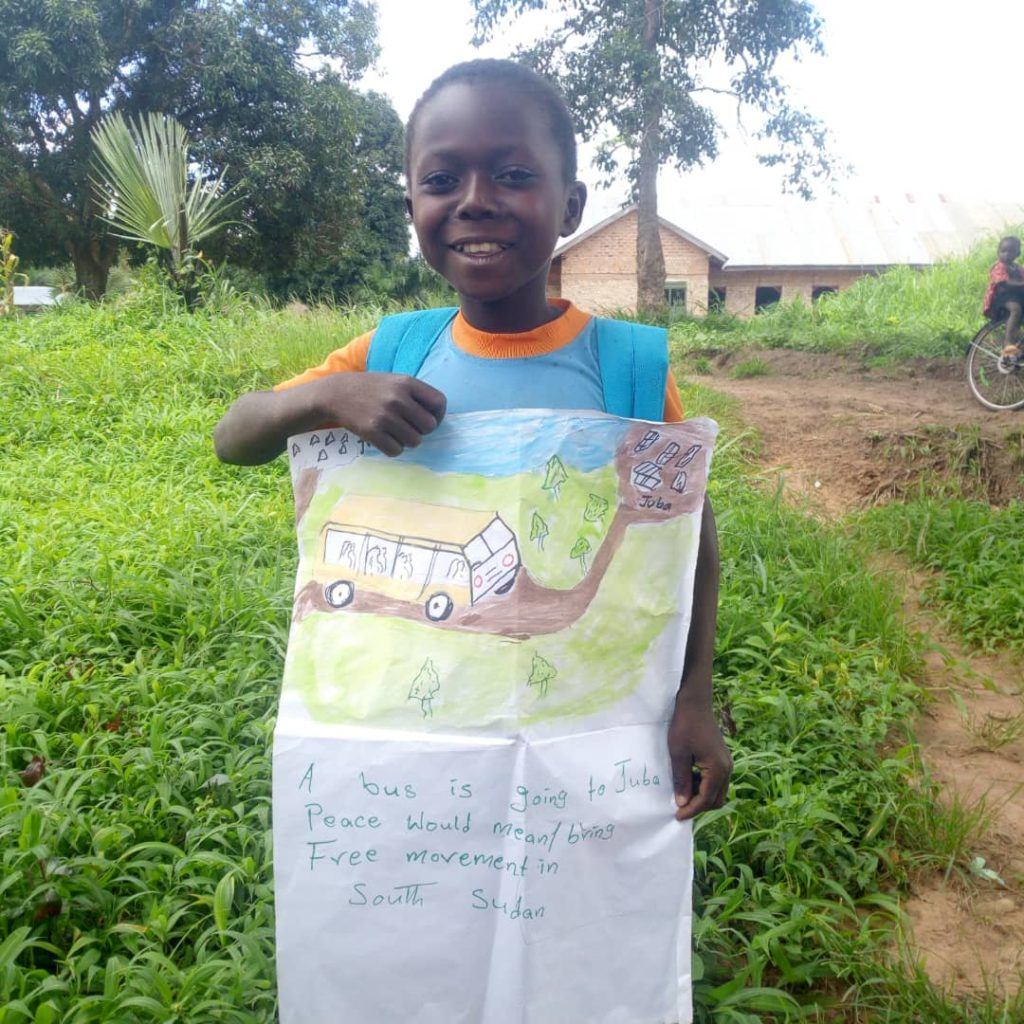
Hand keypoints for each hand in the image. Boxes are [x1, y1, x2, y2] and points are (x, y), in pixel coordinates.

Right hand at [310, 372, 446, 456]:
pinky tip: (385, 439)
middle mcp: (398, 398)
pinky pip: (397, 451)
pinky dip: (393, 448)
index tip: (429, 419)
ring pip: (415, 441)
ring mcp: (385, 415)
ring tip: (395, 432)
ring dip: (407, 441)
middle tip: (409, 427)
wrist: (336, 393)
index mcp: (407, 382)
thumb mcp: (395, 381)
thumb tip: (437, 418)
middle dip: (422, 430)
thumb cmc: (371, 388)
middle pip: (429, 426)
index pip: (439, 403)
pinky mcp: (372, 431)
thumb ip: (416, 395)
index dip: (438, 415)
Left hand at [668, 703, 731, 820]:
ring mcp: (726, 763)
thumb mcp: (678, 754)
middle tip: (679, 807)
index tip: (676, 816)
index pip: (706, 800)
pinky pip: (717, 781)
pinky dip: (704, 786)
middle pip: (716, 800)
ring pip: (718, 791)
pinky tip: (689, 779)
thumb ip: (681, 779)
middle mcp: (727, 768)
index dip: (691, 810)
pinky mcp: (722, 758)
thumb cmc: (685, 726)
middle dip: (699, 806)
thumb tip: (682, 803)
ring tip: (682, 792)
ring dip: (702, 796)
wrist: (695, 703)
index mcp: (718, 769)